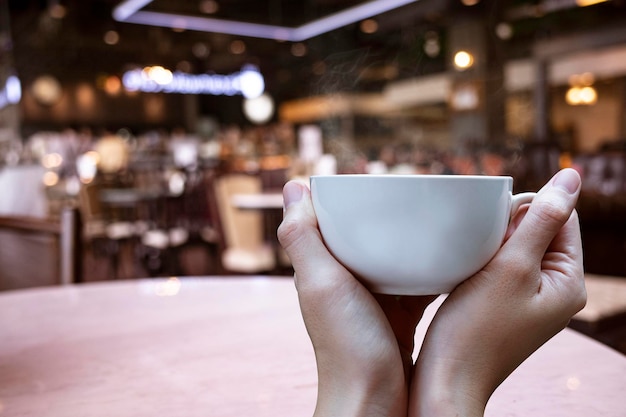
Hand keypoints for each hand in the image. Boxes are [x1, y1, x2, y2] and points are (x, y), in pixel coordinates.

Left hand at [278, 180, 435, 416]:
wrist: (377, 406)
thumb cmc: (348, 349)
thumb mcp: (322, 284)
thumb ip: (303, 237)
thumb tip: (293, 185)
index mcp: (325, 272)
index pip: (336, 223)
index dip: (354, 201)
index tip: (380, 177)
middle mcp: (347, 284)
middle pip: (371, 238)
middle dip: (393, 216)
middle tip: (425, 193)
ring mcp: (376, 301)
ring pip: (398, 258)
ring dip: (417, 240)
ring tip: (447, 217)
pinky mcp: (401, 316)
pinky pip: (419, 283)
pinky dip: (434, 269)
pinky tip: (458, 256)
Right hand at [411, 168, 585, 415]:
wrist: (446, 378)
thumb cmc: (476, 328)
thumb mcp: (512, 267)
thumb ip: (542, 220)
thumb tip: (572, 176)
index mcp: (570, 282)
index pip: (562, 218)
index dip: (527, 210)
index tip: (496, 229)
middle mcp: (555, 291)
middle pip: (538, 231)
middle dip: (507, 229)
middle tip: (483, 255)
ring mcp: (530, 300)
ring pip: (515, 248)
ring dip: (492, 245)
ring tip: (473, 267)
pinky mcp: (505, 306)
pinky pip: (500, 268)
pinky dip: (483, 262)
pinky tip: (466, 275)